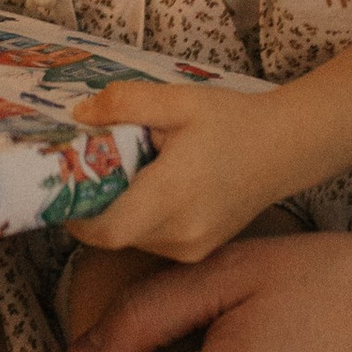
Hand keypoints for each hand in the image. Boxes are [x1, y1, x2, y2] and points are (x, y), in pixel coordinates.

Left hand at [71, 80, 296, 263]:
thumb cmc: (232, 120)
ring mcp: (191, 248)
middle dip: (94, 205)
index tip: (66, 185)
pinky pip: (151, 240)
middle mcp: (180, 234)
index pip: (106, 230)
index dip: (76, 215)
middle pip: (113, 235)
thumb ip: (125, 103)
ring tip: (129, 172)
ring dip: (118, 211)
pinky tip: (153, 186)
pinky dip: (140, 218)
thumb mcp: (178, 100)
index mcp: (172, 197)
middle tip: (90, 168)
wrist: (285, 148)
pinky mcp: (196, 252)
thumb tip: (79, 114)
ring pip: (131, 239)